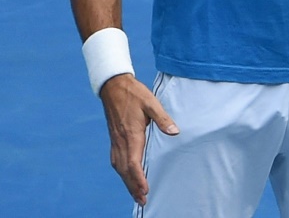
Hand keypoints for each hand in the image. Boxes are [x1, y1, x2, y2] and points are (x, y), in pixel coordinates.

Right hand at [99, 74, 178, 205]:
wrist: (113, 87)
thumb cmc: (134, 94)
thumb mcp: (151, 103)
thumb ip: (163, 118)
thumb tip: (175, 132)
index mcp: (131, 134)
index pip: (133, 163)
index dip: (138, 178)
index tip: (145, 190)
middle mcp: (121, 141)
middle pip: (125, 170)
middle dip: (133, 186)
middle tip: (142, 201)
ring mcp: (116, 141)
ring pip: (119, 167)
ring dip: (127, 182)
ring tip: (136, 194)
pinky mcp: (114, 139)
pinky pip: (116, 160)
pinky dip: (122, 172)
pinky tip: (126, 176)